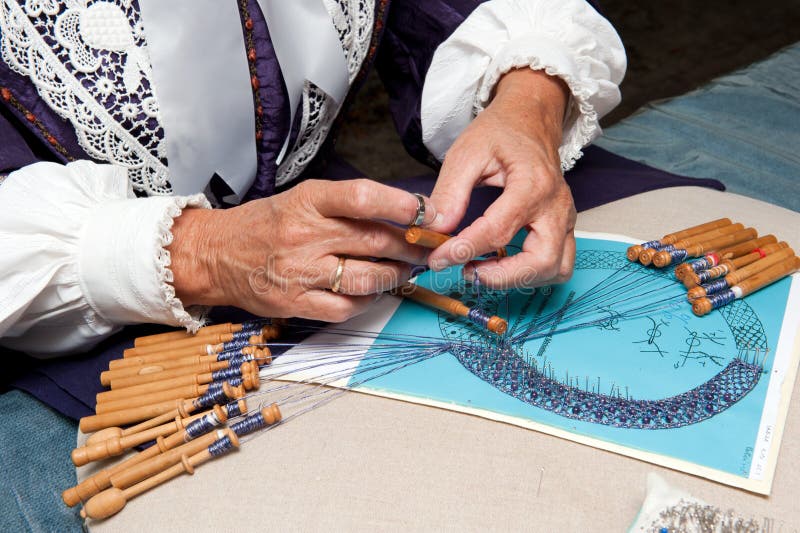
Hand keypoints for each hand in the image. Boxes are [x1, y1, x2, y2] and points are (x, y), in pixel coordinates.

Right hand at [168, 179, 430, 321]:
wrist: (216, 254)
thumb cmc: (267, 224)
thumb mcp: (303, 199)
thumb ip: (348, 205)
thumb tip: (404, 214)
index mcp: (309, 201)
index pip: (361, 198)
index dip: (398, 205)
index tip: (425, 211)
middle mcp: (305, 235)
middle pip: (374, 242)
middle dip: (410, 247)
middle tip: (426, 248)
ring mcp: (300, 272)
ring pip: (366, 278)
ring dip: (395, 276)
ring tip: (405, 271)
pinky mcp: (295, 302)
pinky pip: (345, 308)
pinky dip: (367, 301)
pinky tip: (372, 292)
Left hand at [427, 68, 576, 288]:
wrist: (531, 120)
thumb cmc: (501, 132)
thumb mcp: (466, 153)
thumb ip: (450, 193)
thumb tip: (435, 230)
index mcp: (533, 184)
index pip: (498, 232)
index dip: (464, 251)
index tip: (437, 259)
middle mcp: (556, 206)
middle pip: (540, 261)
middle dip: (500, 277)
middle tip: (466, 271)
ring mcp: (566, 219)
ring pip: (555, 269)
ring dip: (519, 279)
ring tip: (482, 268)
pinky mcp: (565, 228)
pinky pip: (558, 264)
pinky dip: (531, 274)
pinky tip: (502, 264)